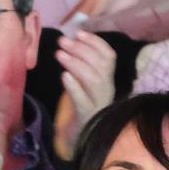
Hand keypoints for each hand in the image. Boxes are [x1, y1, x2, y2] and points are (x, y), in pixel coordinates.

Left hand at [51, 29, 115, 162]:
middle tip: (63, 42)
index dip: (96, 43)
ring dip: (76, 64)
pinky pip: (82, 100)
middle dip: (81, 50)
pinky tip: (64, 76)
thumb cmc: (82, 104)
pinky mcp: (86, 116)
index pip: (109, 57)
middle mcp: (106, 90)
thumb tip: (70, 39)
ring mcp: (98, 103)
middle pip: (101, 66)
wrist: (83, 136)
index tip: (79, 33)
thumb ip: (83, 63)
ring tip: (59, 54)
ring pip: (93, 81)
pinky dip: (74, 87)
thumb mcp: (85, 82)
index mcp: (108, 80)